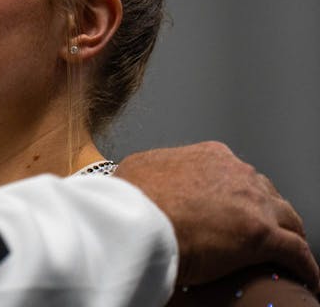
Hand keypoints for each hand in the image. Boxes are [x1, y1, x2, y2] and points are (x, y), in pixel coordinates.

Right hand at [116, 141, 318, 290]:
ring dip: (289, 236)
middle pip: (268, 194)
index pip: (238, 175)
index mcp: (210, 156)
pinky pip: (297, 252)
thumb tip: (146, 181)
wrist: (137, 219)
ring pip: (289, 219)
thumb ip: (156, 171)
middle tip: (262, 231)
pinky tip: (306, 276)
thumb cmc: (131, 197)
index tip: (236, 209)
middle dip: (268, 212)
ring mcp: (253, 203)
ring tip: (288, 255)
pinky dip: (305, 265)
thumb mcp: (139, 168)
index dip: (240, 195)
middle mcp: (237, 173)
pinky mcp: (263, 236)